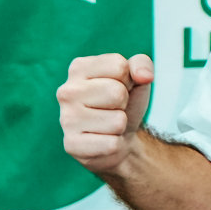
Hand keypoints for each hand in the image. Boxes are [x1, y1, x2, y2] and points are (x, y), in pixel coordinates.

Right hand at [57, 53, 153, 176]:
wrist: (121, 139)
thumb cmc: (125, 103)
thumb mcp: (137, 78)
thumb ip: (142, 64)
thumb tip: (144, 75)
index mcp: (79, 68)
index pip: (119, 66)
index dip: (128, 80)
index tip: (119, 87)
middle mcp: (66, 92)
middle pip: (116, 93)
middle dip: (124, 103)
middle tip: (114, 108)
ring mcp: (66, 119)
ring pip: (117, 121)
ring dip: (120, 125)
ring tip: (108, 124)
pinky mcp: (71, 145)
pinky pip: (112, 144)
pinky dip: (115, 144)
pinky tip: (102, 140)